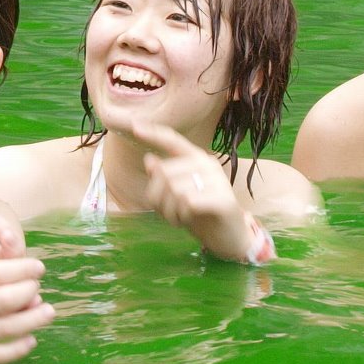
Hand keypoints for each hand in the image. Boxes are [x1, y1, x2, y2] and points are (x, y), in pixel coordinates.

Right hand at [0, 244, 51, 363]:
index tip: (38, 267)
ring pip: (5, 328)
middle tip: (39, 288)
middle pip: (5, 300)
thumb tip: (14, 263)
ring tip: (48, 312)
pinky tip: (31, 339)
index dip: (24, 269)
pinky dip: (17, 349)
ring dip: (32, 320)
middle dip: (30, 292)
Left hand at [112, 117, 257, 262]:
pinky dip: (182, 215)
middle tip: (167, 214)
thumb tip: (149, 159)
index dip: (153, 133)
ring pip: (175, 189)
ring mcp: (218, 180)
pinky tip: (188, 219)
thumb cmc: (201, 214)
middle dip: (158, 199)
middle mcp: (208, 164)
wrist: (230, 237)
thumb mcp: (177, 196)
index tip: (134, 125)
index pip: (173, 141)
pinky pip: (188, 202)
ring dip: (170, 211)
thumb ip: (164, 179)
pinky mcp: (223, 199)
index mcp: (196, 159)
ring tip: (178, 218)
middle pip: (165, 173)